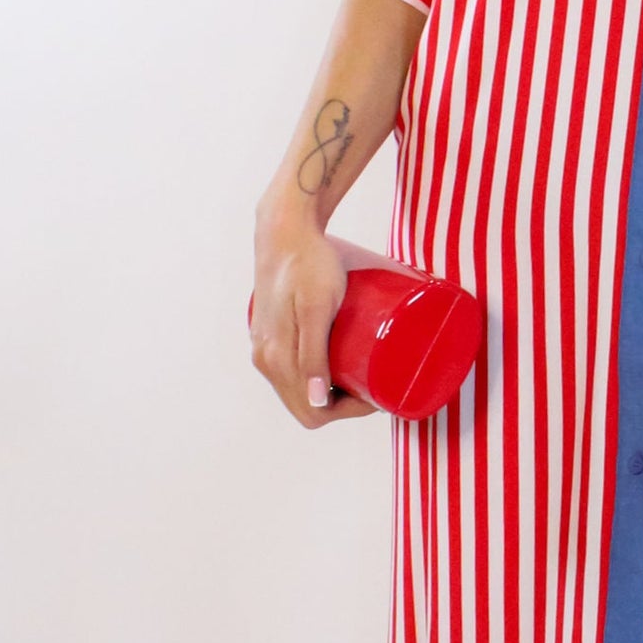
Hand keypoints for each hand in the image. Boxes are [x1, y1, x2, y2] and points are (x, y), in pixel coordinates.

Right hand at [249, 207, 378, 427]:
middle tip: (376, 382)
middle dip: (343, 405)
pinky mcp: (271, 333)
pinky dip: (317, 377)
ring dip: (330, 392)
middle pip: (306, 405)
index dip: (348, 412)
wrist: (286, 229)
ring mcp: (265, 347)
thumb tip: (316, 401)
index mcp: (274, 360)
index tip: (378, 393)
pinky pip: (293, 370)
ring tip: (363, 372)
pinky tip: (338, 365)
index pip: (313, 413)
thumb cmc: (308, 263)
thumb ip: (313, 354)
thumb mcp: (316, 308)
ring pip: (299, 390)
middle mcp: (265, 360)